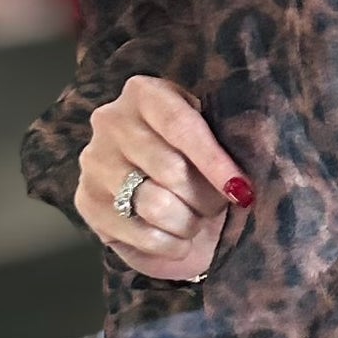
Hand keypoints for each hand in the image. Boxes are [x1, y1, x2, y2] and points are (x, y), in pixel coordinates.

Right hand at [76, 73, 251, 278]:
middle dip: (205, 198)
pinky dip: (171, 245)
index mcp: (145, 93)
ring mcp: (94, 161)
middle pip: (169, 168)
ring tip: (197, 221)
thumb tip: (250, 166)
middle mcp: (111, 120)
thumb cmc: (202, 167)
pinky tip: (179, 240)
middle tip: (217, 206)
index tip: (241, 190)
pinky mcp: (86, 201)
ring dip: (188, 223)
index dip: (213, 161)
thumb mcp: (219, 142)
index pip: (180, 124)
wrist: (173, 205)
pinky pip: (141, 233)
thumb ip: (232, 141)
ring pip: (154, 204)